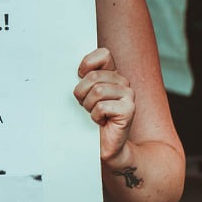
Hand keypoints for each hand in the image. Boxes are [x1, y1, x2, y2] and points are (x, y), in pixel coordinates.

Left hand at [74, 47, 135, 165]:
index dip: (87, 65)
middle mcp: (123, 82)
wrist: (107, 146)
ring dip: (89, 106)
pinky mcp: (129, 109)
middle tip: (87, 106)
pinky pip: (102, 106)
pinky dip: (96, 116)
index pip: (103, 54)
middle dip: (82, 94)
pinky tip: (101, 121)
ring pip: (97, 91)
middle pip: (93, 76)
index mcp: (113, 75)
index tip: (81, 79)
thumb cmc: (94, 119)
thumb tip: (72, 70)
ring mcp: (128, 95)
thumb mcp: (85, 95)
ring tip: (94, 114)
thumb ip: (84, 79)